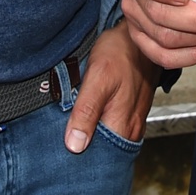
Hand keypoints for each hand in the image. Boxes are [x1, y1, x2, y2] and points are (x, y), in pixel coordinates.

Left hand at [65, 24, 157, 152]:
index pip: (98, 158)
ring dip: (89, 137)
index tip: (59, 154)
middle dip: (81, 149)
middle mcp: (131, 128)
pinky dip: (97, 126)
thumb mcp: (98, 78)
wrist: (137, 35)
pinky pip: (112, 128)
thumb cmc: (119, 52)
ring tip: (69, 129)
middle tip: (59, 141)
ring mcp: (132, 121)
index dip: (77, 159)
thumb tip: (75, 145)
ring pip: (107, 140)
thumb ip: (86, 112)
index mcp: (122, 126)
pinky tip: (85, 117)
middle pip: (103, 152)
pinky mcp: (130, 112)